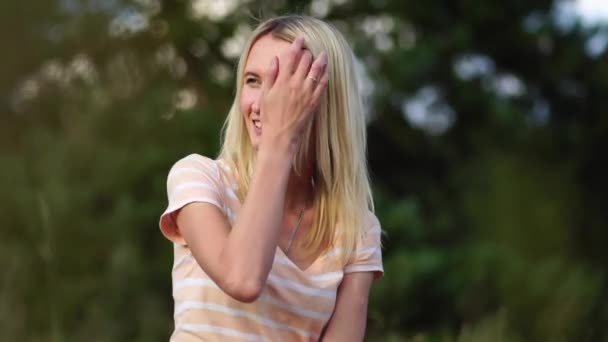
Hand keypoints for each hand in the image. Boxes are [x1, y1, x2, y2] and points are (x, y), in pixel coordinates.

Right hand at [259, 37, 328, 152]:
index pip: (291, 57)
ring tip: (323, 55)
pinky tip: (327, 71)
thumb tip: (275, 59)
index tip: (300, 39)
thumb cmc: (269, 117)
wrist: (280, 136)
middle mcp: (295, 85)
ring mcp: (306, 93)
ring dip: (320, 61)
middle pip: (305, 61)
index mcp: (282, 81)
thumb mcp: (265, 95)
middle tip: (310, 49)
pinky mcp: (314, 102)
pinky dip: (325, 76)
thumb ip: (270, 76)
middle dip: (308, 52)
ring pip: (316, 71)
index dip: (296, 46)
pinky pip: (322, 85)